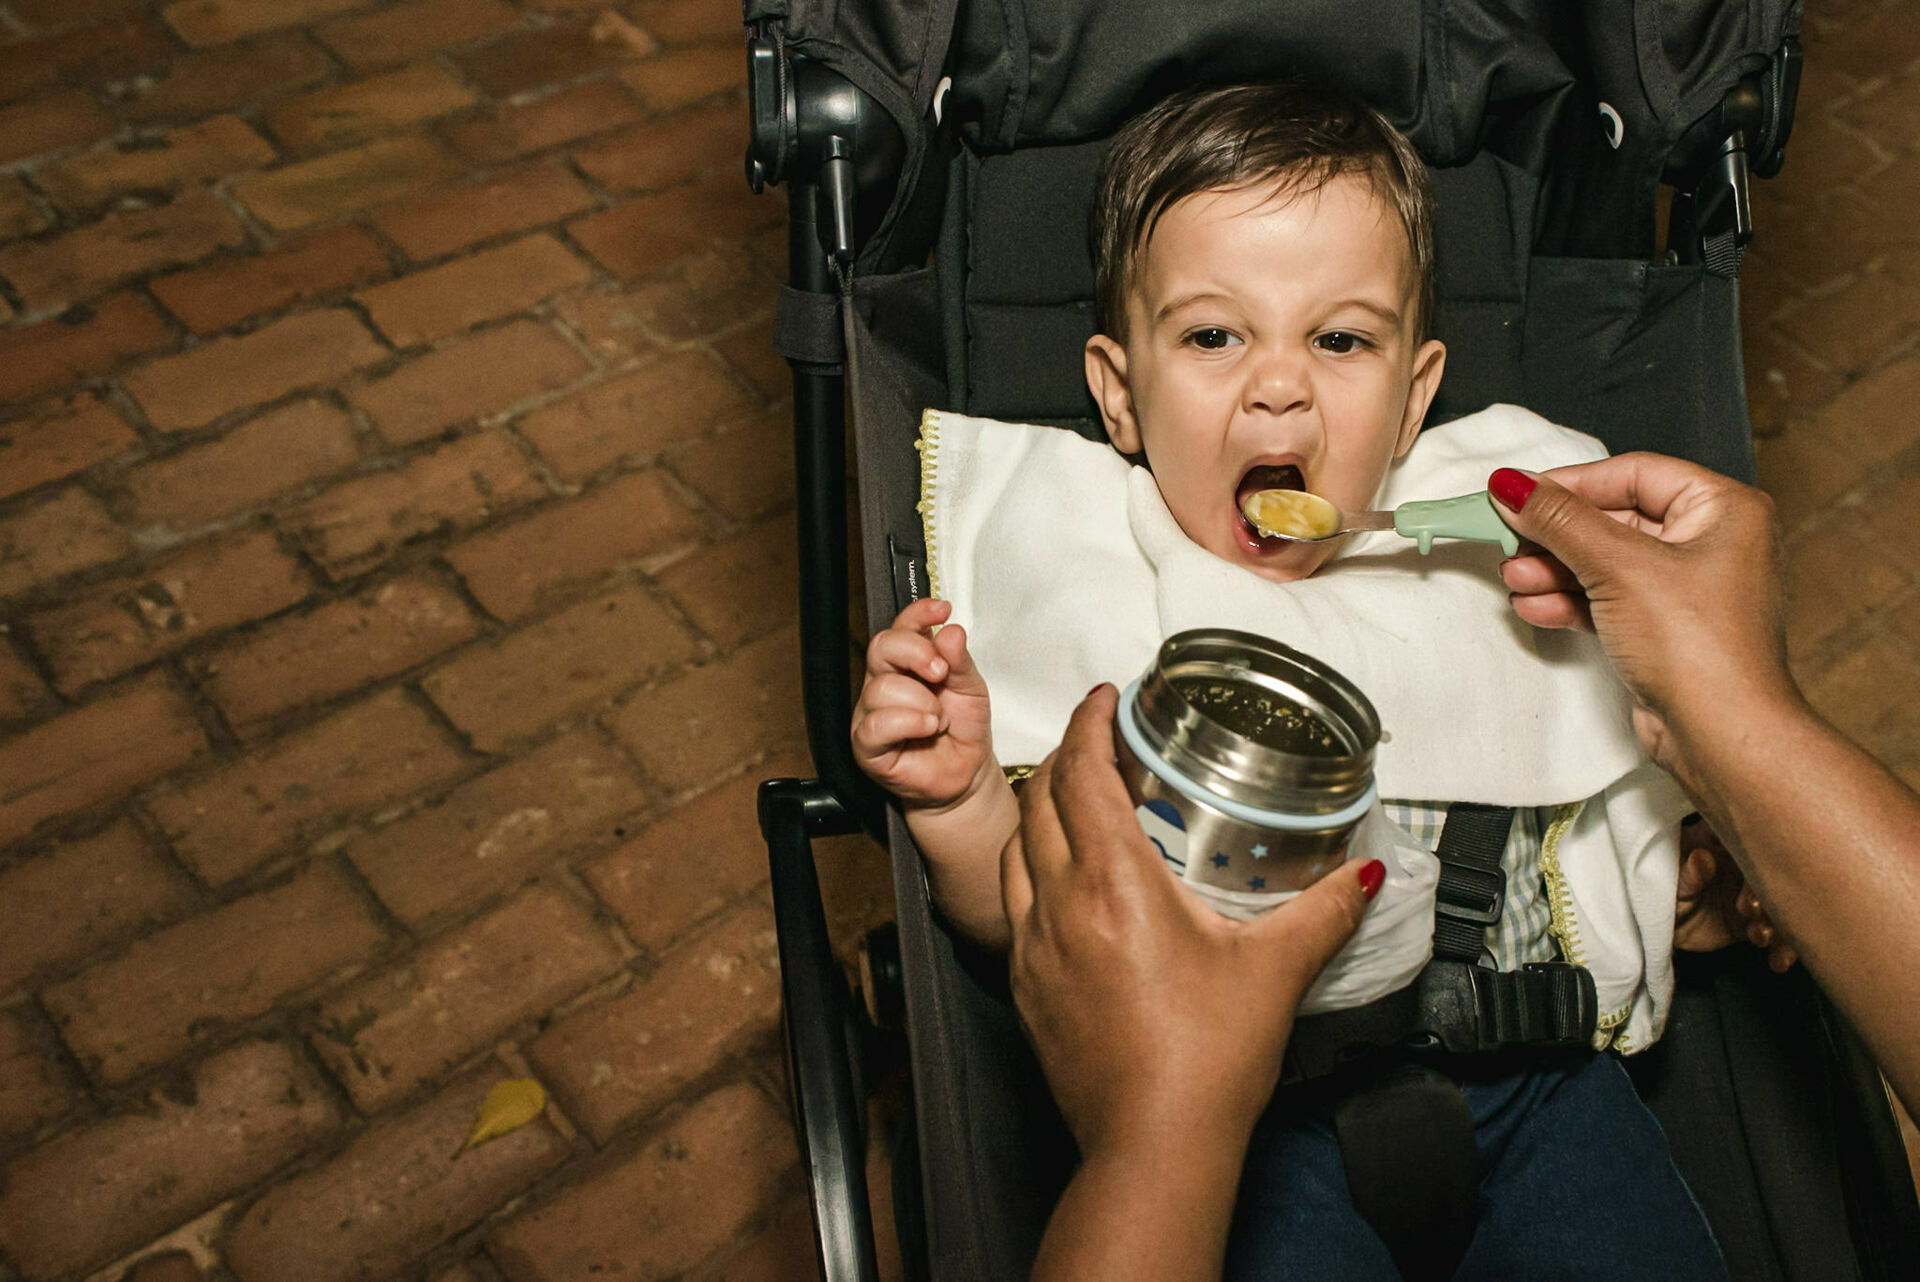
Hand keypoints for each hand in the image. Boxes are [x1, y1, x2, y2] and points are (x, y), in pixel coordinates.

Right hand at [851, 598, 995, 810]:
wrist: (965, 775)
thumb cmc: (963, 731)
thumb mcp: (972, 689)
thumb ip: (960, 660)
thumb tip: (949, 630)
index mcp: (908, 663)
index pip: (901, 627)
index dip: (917, 614)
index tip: (942, 609)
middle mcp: (884, 682)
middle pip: (881, 646)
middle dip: (915, 652)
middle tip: (940, 671)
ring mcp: (871, 712)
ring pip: (882, 686)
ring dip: (921, 701)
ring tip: (939, 719)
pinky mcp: (866, 745)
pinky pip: (877, 724)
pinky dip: (908, 722)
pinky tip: (927, 728)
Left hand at [1000, 685, 1378, 1154]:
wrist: (1152, 1147)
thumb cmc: (1208, 1061)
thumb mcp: (1276, 972)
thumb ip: (1324, 910)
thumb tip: (1365, 872)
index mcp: (1112, 884)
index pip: (1082, 775)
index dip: (1090, 724)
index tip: (1107, 699)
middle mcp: (1057, 905)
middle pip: (1038, 801)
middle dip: (1066, 759)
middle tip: (1102, 744)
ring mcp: (1032, 947)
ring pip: (1015, 850)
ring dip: (1041, 812)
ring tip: (1080, 803)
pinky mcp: (1024, 986)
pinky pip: (1013, 904)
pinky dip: (1033, 870)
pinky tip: (1067, 884)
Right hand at [1488, 456, 1797, 769]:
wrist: (1721, 735)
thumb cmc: (1699, 646)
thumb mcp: (1617, 566)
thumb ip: (1559, 520)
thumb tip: (1511, 484)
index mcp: (1723, 510)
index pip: (1634, 474)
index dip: (1572, 483)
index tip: (1518, 493)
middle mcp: (1711, 544)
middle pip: (1615, 520)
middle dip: (1556, 535)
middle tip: (1508, 538)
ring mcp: (1688, 591)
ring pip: (1606, 563)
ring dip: (1555, 570)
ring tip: (1515, 578)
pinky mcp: (1665, 631)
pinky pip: (1609, 601)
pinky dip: (1571, 601)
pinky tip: (1536, 607)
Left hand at [1673, 817, 1797, 971]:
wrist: (1657, 927)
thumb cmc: (1659, 892)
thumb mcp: (1669, 882)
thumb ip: (1688, 873)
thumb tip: (1702, 857)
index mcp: (1721, 842)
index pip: (1750, 838)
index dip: (1757, 853)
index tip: (1753, 869)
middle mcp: (1743, 866)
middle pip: (1770, 874)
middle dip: (1766, 893)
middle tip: (1749, 908)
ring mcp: (1752, 895)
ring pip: (1780, 905)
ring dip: (1778, 922)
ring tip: (1759, 935)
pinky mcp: (1755, 922)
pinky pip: (1777, 934)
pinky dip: (1782, 949)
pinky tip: (1779, 961)